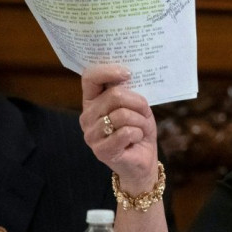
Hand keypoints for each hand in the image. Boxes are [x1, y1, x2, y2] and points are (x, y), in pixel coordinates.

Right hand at [80, 63, 157, 192]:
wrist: (143, 160)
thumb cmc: (139, 130)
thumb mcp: (137, 107)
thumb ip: (128, 92)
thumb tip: (126, 75)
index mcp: (93, 101)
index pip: (90, 78)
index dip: (107, 71)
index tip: (127, 73)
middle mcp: (87, 116)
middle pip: (115, 96)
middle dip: (138, 103)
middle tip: (144, 114)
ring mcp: (91, 134)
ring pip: (123, 115)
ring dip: (140, 122)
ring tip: (140, 130)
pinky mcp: (101, 150)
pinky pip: (126, 132)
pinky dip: (138, 134)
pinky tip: (135, 140)